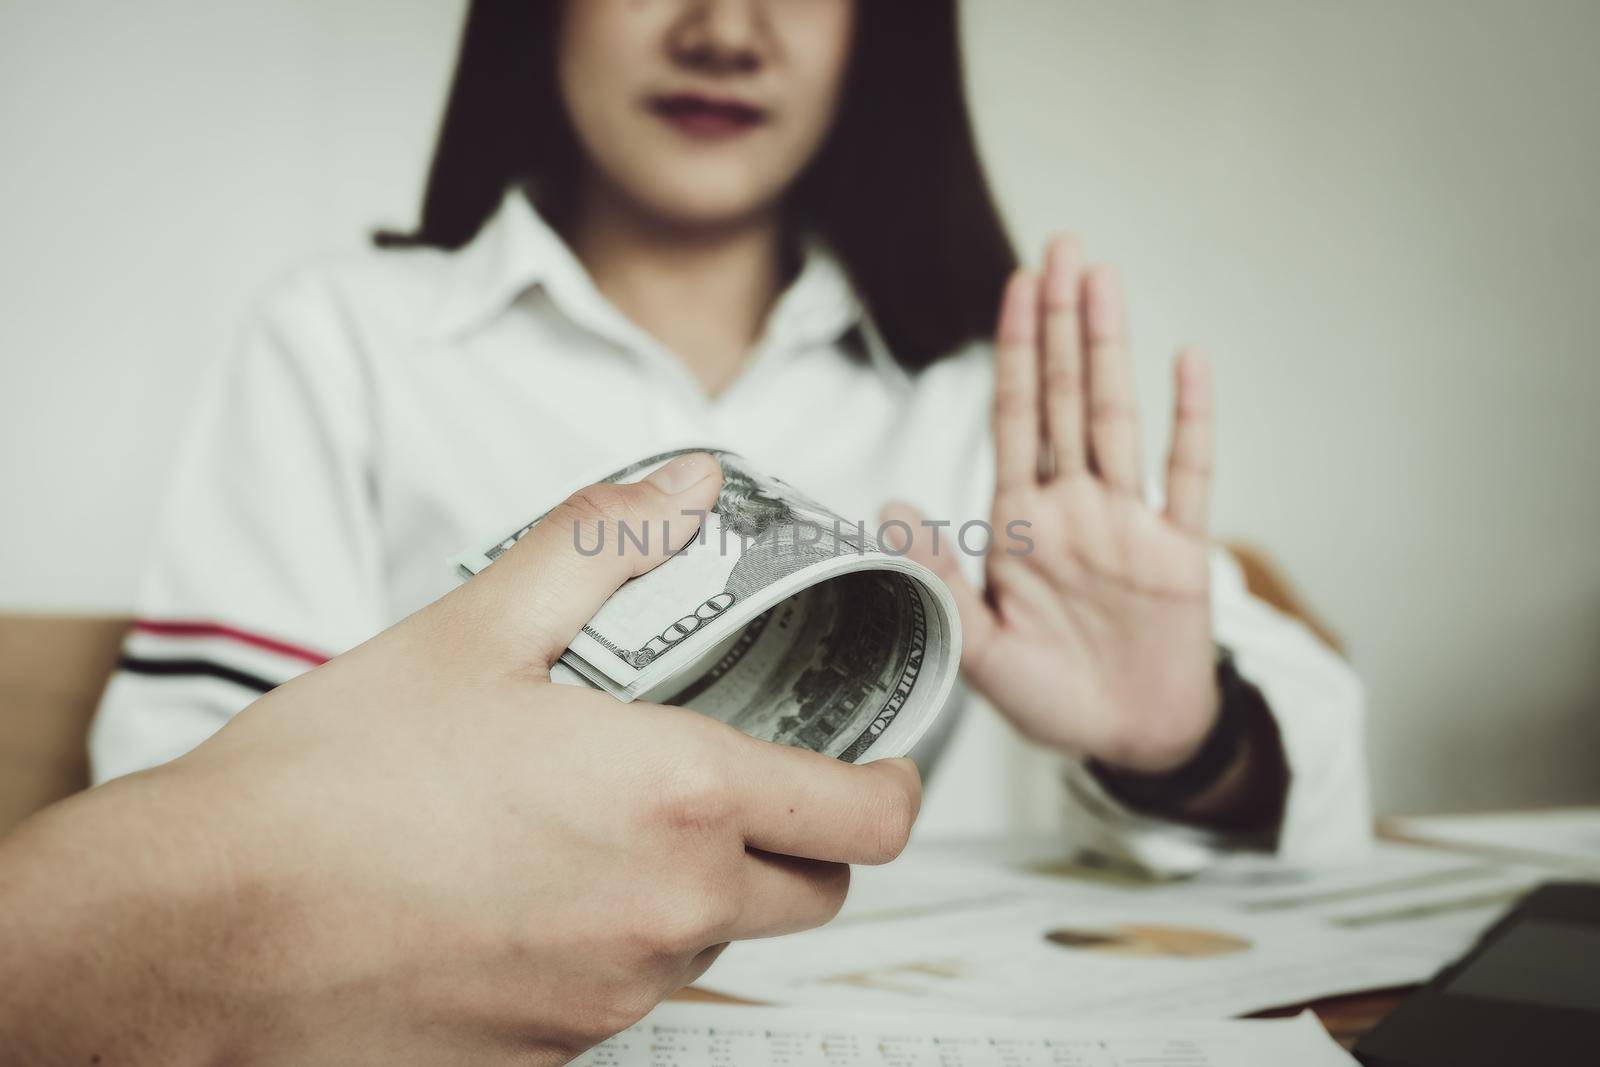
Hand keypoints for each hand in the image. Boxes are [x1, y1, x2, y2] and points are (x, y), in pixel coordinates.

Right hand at [0, 453, 920, 1066]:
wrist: (203, 929)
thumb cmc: (332, 780)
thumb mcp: (475, 627)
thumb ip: (600, 545)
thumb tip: (686, 485)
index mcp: (679, 800)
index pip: (870, 822)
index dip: (895, 789)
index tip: (875, 766)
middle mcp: (669, 913)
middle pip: (814, 894)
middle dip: (802, 842)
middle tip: (741, 785)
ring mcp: (613, 999)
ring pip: (718, 946)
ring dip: (701, 892)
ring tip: (608, 827)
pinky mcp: (553, 1060)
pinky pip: (627, 1001)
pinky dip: (614, 950)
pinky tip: (533, 896)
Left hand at [887, 237, 1216, 773]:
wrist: (1127, 741)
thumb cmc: (1050, 698)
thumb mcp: (978, 648)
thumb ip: (940, 577)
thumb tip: (889, 507)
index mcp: (1022, 525)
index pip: (1015, 419)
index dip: (1014, 353)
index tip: (1015, 288)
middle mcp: (1075, 508)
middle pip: (1065, 397)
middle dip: (1060, 324)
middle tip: (1062, 248)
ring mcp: (1130, 523)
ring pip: (1118, 418)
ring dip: (1110, 349)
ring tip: (1104, 280)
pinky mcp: (1181, 551)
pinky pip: (1188, 475)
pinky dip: (1191, 420)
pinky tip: (1188, 362)